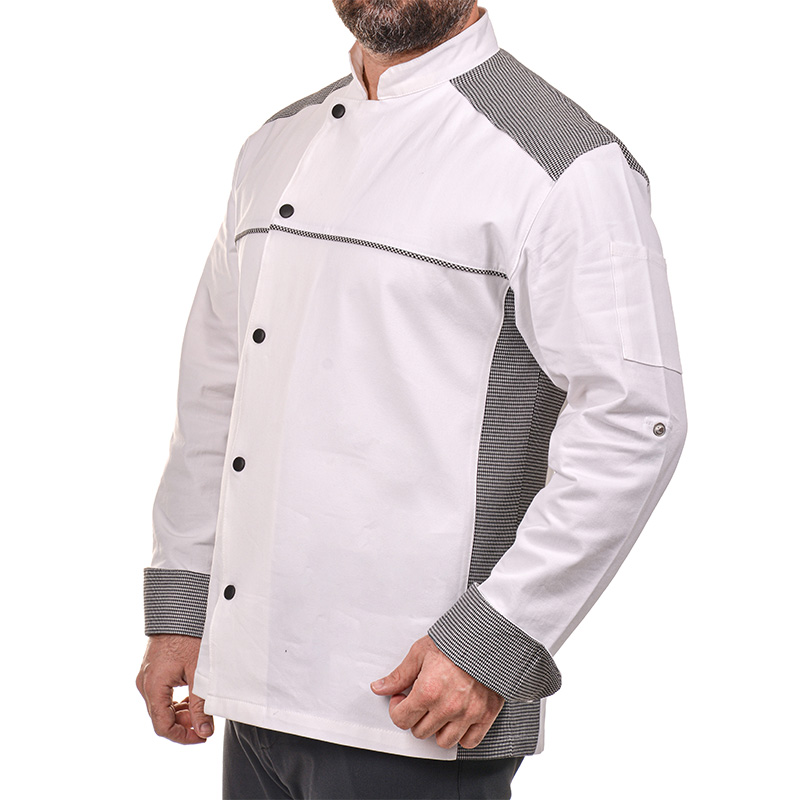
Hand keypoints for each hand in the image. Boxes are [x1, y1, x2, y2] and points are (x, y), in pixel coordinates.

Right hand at [136, 634, 212, 744]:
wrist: (179, 609)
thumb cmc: (188, 635)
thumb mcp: (198, 672)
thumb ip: (200, 704)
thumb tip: (204, 730)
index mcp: (153, 686)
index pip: (163, 726)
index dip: (183, 736)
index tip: (202, 736)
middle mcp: (145, 683)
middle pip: (161, 717)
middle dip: (184, 724)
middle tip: (205, 722)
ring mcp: (147, 676)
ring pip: (162, 706)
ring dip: (181, 712)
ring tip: (201, 708)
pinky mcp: (153, 670)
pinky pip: (162, 694)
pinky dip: (176, 700)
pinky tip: (191, 696)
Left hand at [371, 635, 503, 749]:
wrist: (486, 637)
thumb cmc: (455, 642)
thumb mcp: (421, 652)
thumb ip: (400, 675)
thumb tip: (379, 687)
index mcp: (428, 690)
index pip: (401, 720)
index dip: (397, 709)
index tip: (403, 699)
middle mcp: (447, 706)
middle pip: (420, 732)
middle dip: (416, 717)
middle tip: (421, 701)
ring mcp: (468, 714)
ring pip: (443, 741)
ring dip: (437, 729)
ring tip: (439, 710)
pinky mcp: (485, 716)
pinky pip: (469, 742)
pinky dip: (461, 735)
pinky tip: (457, 718)